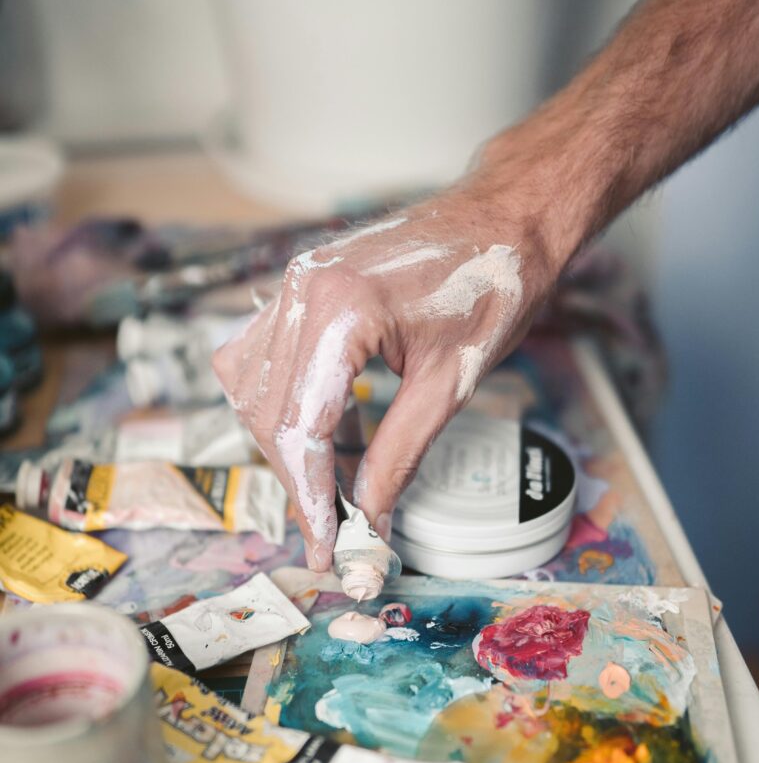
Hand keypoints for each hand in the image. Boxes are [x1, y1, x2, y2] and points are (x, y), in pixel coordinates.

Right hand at [213, 168, 566, 570]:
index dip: (310, 498)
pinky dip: (280, 403)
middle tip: (332, 527)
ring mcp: (294, 283)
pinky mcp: (300, 284)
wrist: (504, 218)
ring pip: (251, 388)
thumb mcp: (448, 385)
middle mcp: (303, 292)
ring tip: (329, 482)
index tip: (324, 545)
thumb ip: (398, 457)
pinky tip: (320, 427)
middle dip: (297, 480)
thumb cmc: (491, 286)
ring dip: (282, 444)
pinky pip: (259, 355)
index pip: (299, 428)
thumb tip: (369, 520)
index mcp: (341, 311)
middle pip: (268, 415)